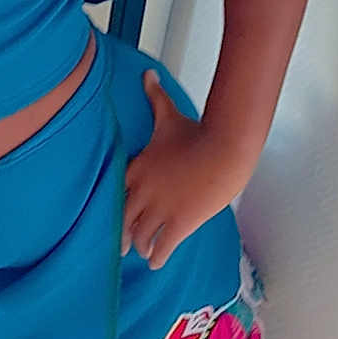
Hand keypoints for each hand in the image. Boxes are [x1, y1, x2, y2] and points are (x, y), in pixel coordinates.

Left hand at [122, 71, 252, 270]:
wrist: (224, 147)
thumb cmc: (197, 131)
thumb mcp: (168, 114)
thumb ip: (154, 97)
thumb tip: (147, 74)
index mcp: (137, 170)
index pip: (115, 195)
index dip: (115, 208)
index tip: (114, 216)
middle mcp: (143, 192)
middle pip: (123, 220)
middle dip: (123, 234)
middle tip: (121, 245)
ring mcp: (160, 210)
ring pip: (140, 236)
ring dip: (141, 246)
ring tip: (143, 252)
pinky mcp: (179, 223)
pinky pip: (161, 247)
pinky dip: (156, 257)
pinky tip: (156, 264)